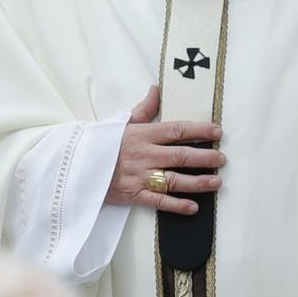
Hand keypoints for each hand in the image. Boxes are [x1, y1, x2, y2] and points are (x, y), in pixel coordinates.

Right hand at [106, 85, 225, 214]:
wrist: (76, 165)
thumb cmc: (102, 143)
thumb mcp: (122, 122)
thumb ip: (144, 108)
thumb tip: (157, 89)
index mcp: (143, 134)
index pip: (177, 130)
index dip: (200, 130)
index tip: (217, 132)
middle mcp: (144, 155)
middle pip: (181, 155)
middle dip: (205, 158)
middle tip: (222, 159)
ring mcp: (140, 176)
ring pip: (175, 179)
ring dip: (198, 182)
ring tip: (216, 182)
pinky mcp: (133, 195)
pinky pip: (159, 201)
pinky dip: (177, 205)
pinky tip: (193, 207)